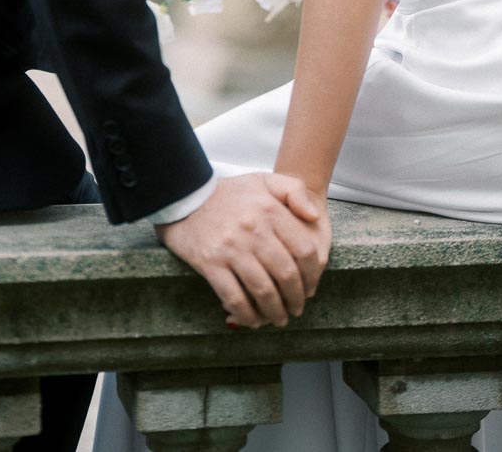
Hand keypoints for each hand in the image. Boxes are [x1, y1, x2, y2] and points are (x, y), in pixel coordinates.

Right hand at [156, 173, 330, 328]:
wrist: (186, 194)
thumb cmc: (230, 192)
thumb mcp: (265, 180)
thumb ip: (295, 191)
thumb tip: (315, 216)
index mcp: (270, 210)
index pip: (304, 250)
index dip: (312, 275)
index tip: (311, 287)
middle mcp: (253, 229)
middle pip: (286, 274)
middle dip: (296, 298)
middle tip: (297, 309)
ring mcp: (231, 248)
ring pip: (263, 290)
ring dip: (275, 312)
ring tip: (279, 319)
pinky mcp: (210, 263)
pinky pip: (234, 298)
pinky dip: (247, 315)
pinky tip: (253, 320)